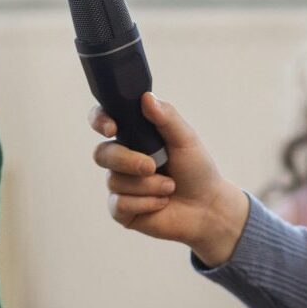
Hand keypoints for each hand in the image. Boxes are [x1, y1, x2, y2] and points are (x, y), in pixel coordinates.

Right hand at [90, 93, 250, 268]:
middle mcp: (121, 159)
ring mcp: (120, 185)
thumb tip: (146, 97)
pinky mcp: (121, 210)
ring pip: (114, 181)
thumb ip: (166, 117)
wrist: (207, 207)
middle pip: (102, 154)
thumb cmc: (196, 170)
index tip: (112, 129)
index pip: (103, 121)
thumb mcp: (186, 139)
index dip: (100, 121)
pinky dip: (146, 203)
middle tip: (153, 166)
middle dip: (128, 160)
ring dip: (148, 185)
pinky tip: (162, 203)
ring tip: (169, 187)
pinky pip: (119, 204)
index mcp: (133, 136)